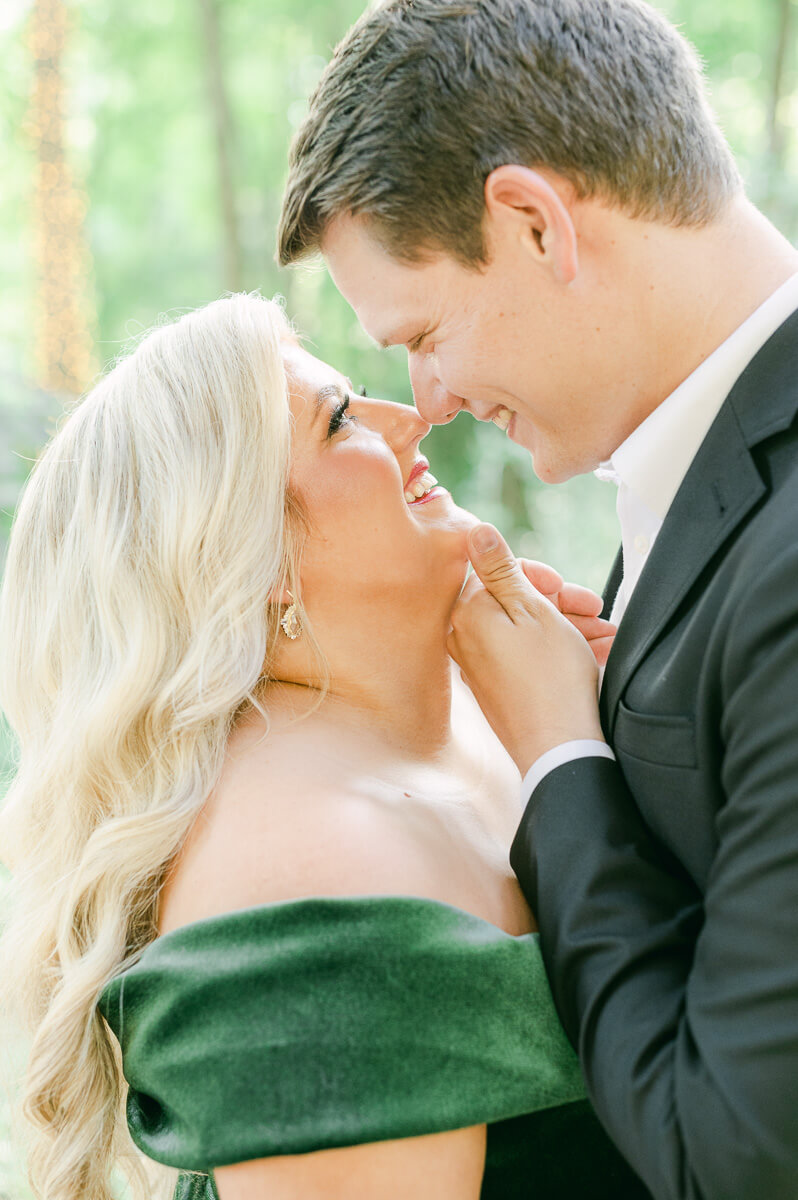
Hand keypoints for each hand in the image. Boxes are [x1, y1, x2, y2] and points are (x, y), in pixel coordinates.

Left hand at [448, 524, 606, 775]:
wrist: (559, 749)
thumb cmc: (552, 677)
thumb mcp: (533, 609)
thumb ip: (500, 568)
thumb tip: (472, 530)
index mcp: (467, 614)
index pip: (498, 574)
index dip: (540, 577)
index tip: (567, 588)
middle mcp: (464, 639)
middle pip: (513, 602)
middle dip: (559, 603)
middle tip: (595, 611)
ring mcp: (479, 667)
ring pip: (525, 630)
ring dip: (567, 627)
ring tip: (607, 637)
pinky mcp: (496, 689)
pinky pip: (525, 656)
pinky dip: (557, 650)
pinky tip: (595, 654)